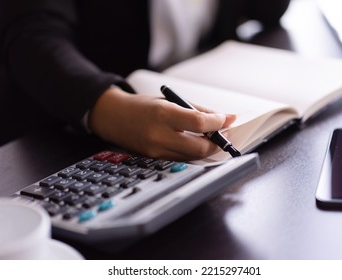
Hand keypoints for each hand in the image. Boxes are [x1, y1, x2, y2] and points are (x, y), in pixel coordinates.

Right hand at [88, 86, 235, 160]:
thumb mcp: (170, 100)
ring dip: (206, 148)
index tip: (227, 119)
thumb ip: (197, 110)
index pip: (199, 123)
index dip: (218, 123)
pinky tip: (195, 143)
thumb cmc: (142, 106)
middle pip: (199, 148)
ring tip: (210, 137)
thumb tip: (223, 119)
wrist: (114, 117)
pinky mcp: (155, 159)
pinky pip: (181, 159)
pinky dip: (192, 152)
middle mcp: (159, 135)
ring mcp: (156, 150)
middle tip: (223, 134)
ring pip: (192, 157)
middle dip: (217, 143)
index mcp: (163, 114)